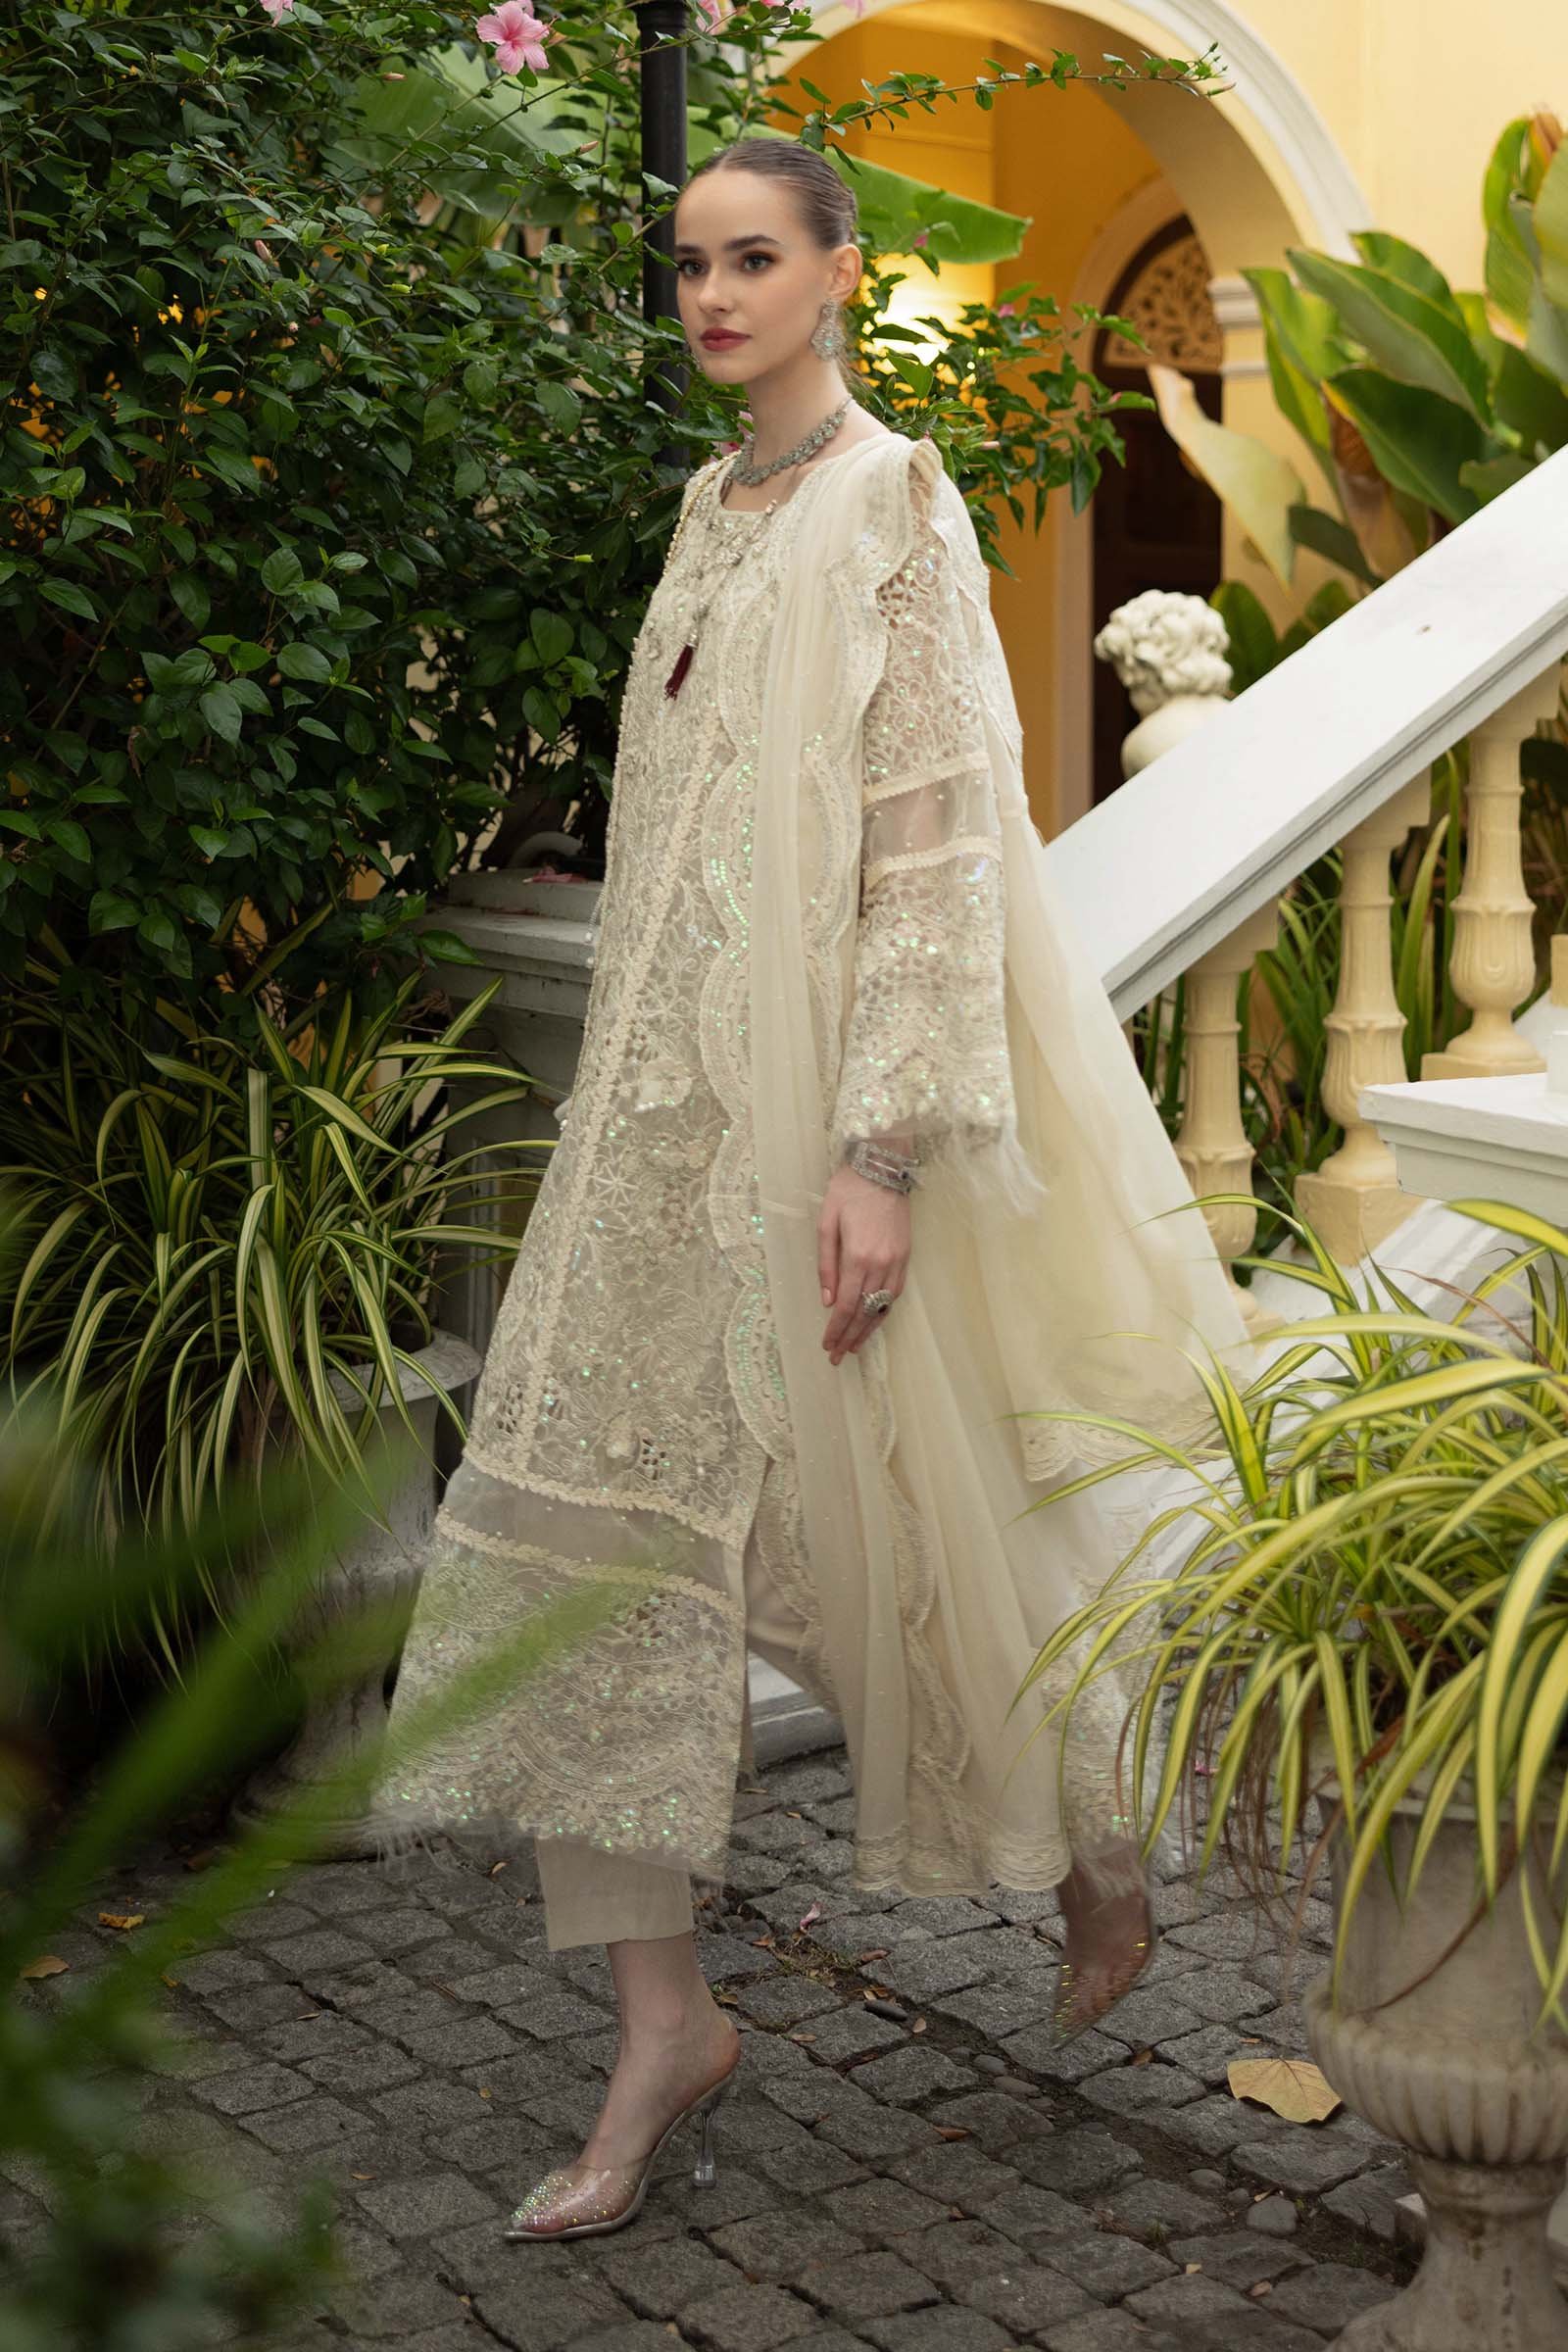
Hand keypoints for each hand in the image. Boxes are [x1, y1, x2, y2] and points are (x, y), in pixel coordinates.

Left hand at [817, 1164, 910, 1366]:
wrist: (883, 1166)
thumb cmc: (848, 1190)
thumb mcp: (826, 1222)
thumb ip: (826, 1264)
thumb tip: (826, 1300)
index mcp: (857, 1256)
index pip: (845, 1304)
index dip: (835, 1328)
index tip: (827, 1346)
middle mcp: (880, 1263)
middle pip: (864, 1311)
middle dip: (849, 1336)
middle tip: (837, 1357)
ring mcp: (897, 1261)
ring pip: (883, 1305)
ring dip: (868, 1328)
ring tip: (854, 1346)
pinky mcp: (906, 1256)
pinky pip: (896, 1291)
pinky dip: (884, 1310)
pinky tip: (874, 1319)